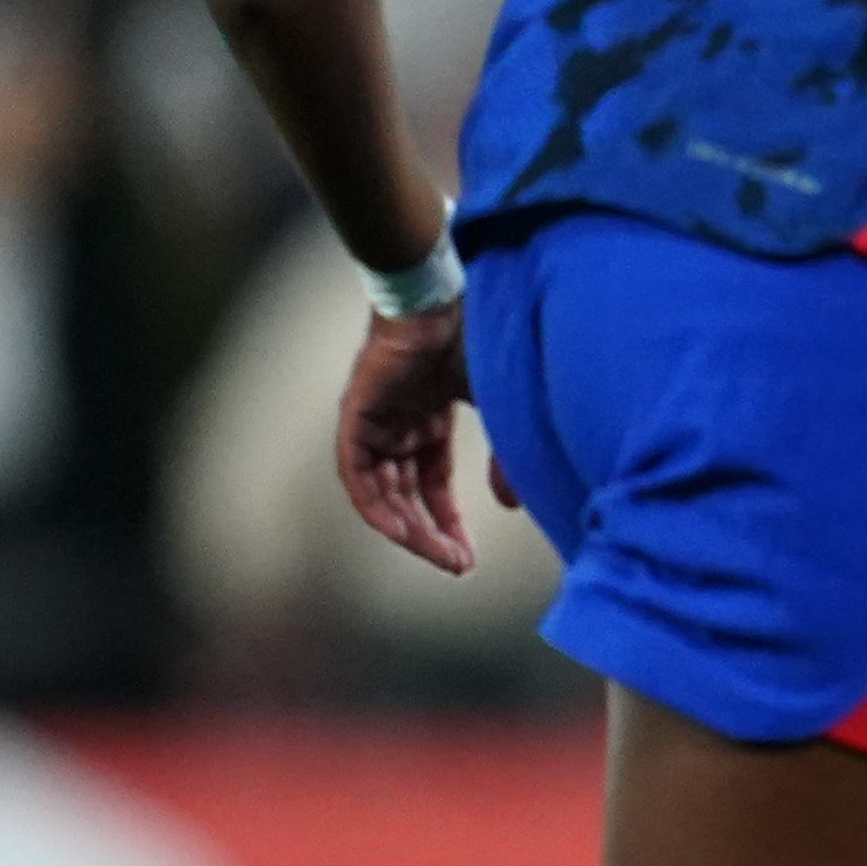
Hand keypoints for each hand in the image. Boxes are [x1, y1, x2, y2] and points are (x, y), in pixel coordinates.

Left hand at [334, 301, 478, 576]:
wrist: (445, 300)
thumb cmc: (477, 340)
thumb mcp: (502, 411)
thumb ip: (504, 459)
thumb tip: (509, 506)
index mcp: (427, 420)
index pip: (432, 484)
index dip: (449, 522)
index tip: (467, 556)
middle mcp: (398, 425)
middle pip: (406, 495)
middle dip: (430, 534)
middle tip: (455, 565)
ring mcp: (375, 421)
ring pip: (381, 491)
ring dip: (406, 528)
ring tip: (437, 556)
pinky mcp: (357, 415)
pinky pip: (357, 473)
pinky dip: (376, 504)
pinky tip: (400, 530)